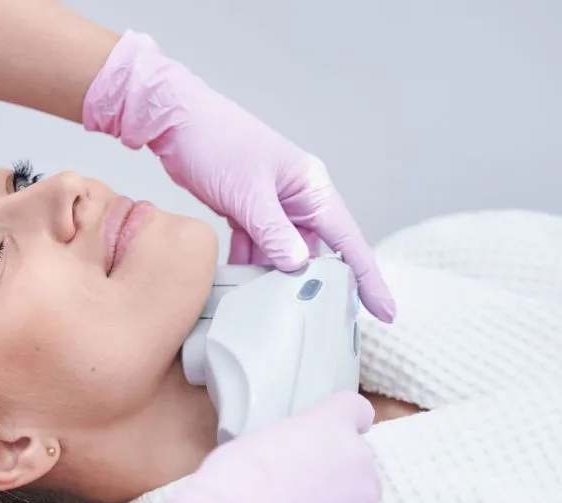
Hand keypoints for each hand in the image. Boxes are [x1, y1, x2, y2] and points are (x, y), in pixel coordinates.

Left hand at [83, 31, 395, 322]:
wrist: (175, 120)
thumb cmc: (216, 142)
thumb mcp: (247, 194)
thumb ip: (273, 232)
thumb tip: (298, 267)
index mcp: (311, 188)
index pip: (349, 241)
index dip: (368, 279)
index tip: (385, 311)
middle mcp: (298, 197)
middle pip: (317, 251)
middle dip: (314, 285)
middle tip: (318, 324)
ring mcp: (272, 204)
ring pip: (284, 252)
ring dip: (275, 279)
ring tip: (273, 313)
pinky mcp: (247, 209)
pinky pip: (258, 246)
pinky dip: (251, 265)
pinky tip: (241, 289)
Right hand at [125, 391, 379, 502]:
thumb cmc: (239, 476)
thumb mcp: (261, 440)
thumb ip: (290, 446)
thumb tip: (289, 466)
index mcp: (332, 424)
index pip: (356, 410)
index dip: (347, 424)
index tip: (334, 437)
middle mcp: (358, 459)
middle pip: (355, 464)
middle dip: (333, 477)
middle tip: (295, 492)